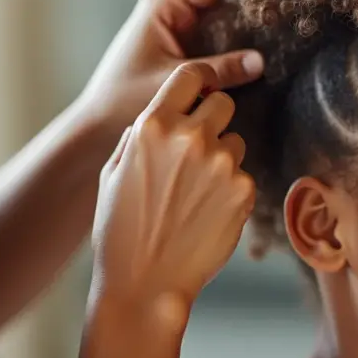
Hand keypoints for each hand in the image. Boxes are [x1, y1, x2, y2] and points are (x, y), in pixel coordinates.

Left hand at [77, 0, 270, 132]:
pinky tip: (260, 57)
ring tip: (282, 32)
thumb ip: (218, 71)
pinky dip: (237, 47)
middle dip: (255, 2)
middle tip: (287, 12)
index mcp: (164, 6)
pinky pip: (217, 42)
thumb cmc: (123, 99)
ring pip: (223, 20)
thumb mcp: (174, 81)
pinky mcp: (184, 53)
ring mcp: (179, 32)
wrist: (96, 126)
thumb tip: (261, 61)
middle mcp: (172, 12)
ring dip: (249, 26)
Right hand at [91, 63, 255, 318]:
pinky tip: (207, 214)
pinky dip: (231, 192)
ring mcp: (220, 164)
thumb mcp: (113, 172)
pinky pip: (244, 176)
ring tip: (196, 194)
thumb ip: (138, 134)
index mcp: (152, 125)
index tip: (204, 92)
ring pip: (236, 142)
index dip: (201, 81)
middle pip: (223, 104)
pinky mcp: (243, 191)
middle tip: (198, 153)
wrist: (144, 283)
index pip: (191, 74)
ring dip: (223, 159)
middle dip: (214, 122)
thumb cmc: (120, 230)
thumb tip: (159, 112)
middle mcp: (189, 137)